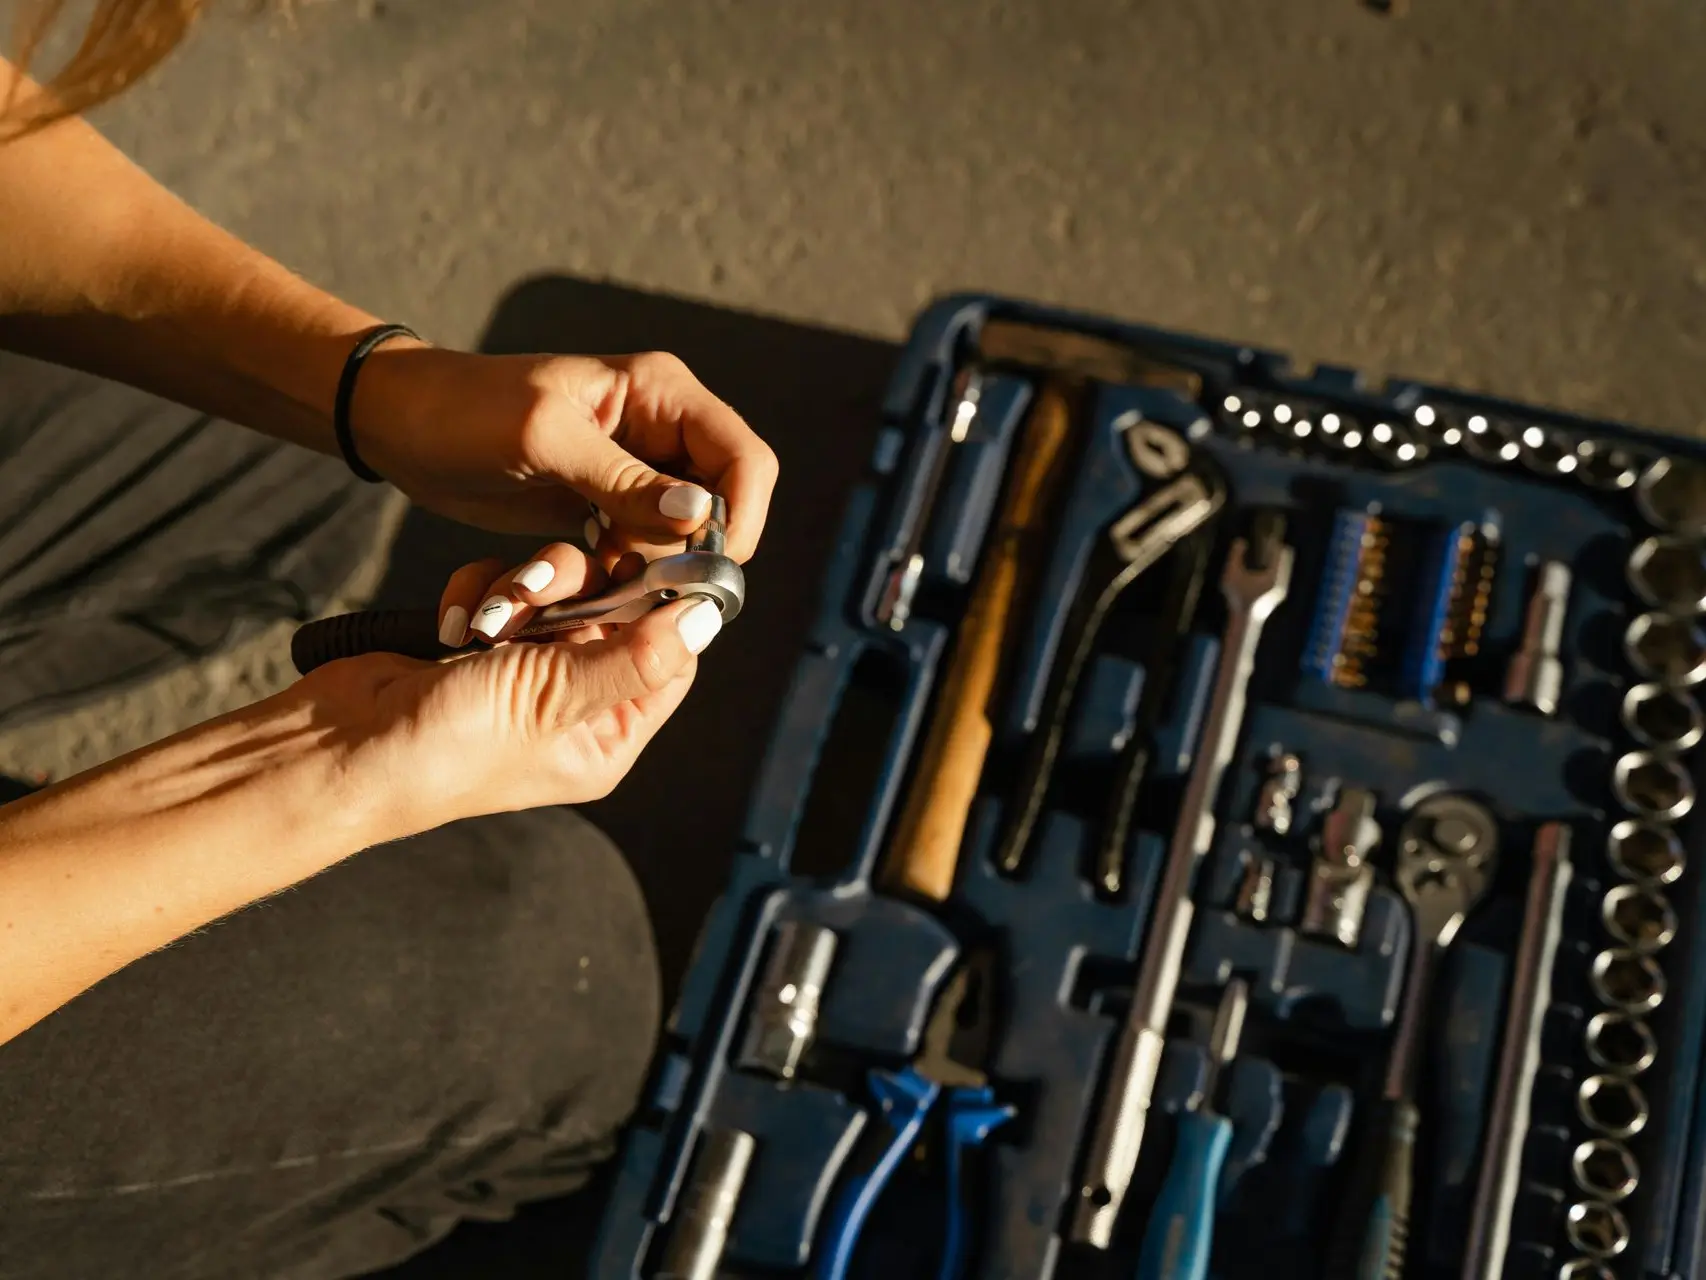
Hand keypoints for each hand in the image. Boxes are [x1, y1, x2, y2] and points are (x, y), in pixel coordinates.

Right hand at [301, 541, 723, 827]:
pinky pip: (508, 586)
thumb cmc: (445, 747)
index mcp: (607, 738)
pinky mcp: (483, 638)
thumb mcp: (553, 699)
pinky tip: (455, 621)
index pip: (670, 659)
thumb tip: (706, 619)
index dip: (665, 607)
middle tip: (541, 589)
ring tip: (488, 619)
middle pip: (617, 611)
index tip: (654, 556)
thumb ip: (633, 656)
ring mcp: (525, 669)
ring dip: (522, 587)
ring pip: (561, 589)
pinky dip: (482, 590)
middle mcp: (575, 705)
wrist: (338, 745)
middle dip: (577, 588)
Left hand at [352, 344, 778, 562]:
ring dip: (654, 569)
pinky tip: (584, 581)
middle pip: (725, 504)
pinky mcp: (608, 505)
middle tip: (640, 584)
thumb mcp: (542, 440)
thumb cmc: (463, 411)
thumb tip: (700, 517)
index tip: (703, 571)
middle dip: (693, 552)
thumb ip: (624, 480)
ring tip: (601, 582)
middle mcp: (663, 429)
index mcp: (662, 393)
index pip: (745, 460)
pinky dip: (623, 573)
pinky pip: (643, 550)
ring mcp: (638, 470)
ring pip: (684, 537)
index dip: (739, 519)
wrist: (400, 425)